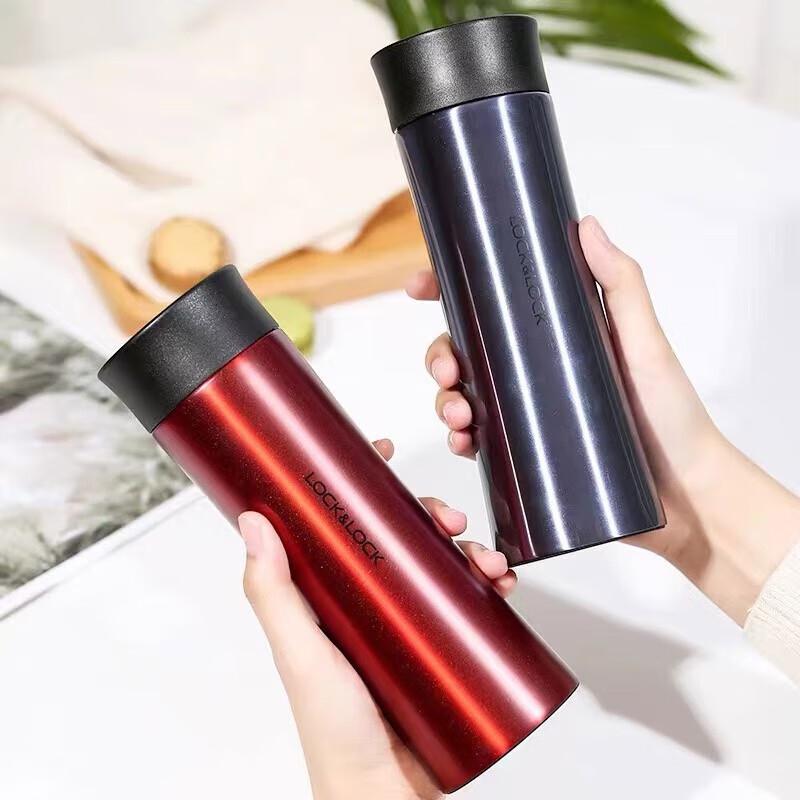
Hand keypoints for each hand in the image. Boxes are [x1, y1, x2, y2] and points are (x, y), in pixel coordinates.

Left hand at [238, 439, 513, 799]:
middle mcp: (367, 600)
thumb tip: (254, 523)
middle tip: (449, 518)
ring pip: (439, 562)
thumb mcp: (301, 655)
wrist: (384, 794)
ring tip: (486, 561)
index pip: (342, 522)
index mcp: (329, 594)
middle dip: (430, 514)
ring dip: (468, 548)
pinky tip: (502, 586)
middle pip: (400, 534)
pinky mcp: (438, 644)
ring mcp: (405, 622)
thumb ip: (275, 595)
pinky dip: (488, 586)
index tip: (378, 451)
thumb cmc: (332, 734)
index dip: (362, 481)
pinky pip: (467, 603)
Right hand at [407, 216, 799, 623]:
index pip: (495, 303)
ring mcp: (529, 409)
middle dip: (440, 355)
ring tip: (458, 415)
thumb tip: (587, 225)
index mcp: (558, 333)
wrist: (685, 497)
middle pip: (466, 349)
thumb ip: (621, 285)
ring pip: (464, 394)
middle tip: (448, 370)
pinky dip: (461, 440)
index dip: (450, 290)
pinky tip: (465, 444)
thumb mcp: (646, 344)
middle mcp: (537, 368)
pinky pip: (478, 439)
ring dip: (445, 400)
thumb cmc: (673, 418)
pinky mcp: (527, 450)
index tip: (420, 287)